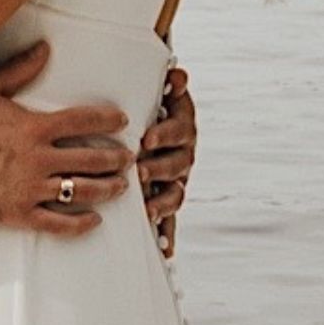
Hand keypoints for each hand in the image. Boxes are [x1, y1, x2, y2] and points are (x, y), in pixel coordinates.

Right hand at [0, 45, 130, 235]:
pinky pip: (57, 223)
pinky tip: (93, 220)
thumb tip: (44, 49)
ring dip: (106, 189)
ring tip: (120, 187)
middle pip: (92, 160)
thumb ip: (19, 70)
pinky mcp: (19, 214)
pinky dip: (79, 224)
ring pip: (82, 192)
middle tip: (128, 159)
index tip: (122, 121)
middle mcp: (40, 159)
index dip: (108, 120)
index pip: (84, 121)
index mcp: (36, 127)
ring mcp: (31, 189)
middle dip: (116, 159)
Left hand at [137, 69, 195, 254]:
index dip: (165, 134)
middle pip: (178, 164)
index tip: (147, 138)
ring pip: (176, 192)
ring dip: (162, 201)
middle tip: (139, 172)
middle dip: (159, 169)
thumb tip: (179, 74)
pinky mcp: (168, 197)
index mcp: (181, 126)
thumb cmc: (149, 104)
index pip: (179, 130)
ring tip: (146, 209)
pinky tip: (165, 251)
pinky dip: (168, 233)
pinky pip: (170, 217)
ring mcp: (177, 178)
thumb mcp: (159, 92)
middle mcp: (184, 153)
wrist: (154, 117)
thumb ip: (170, 84)